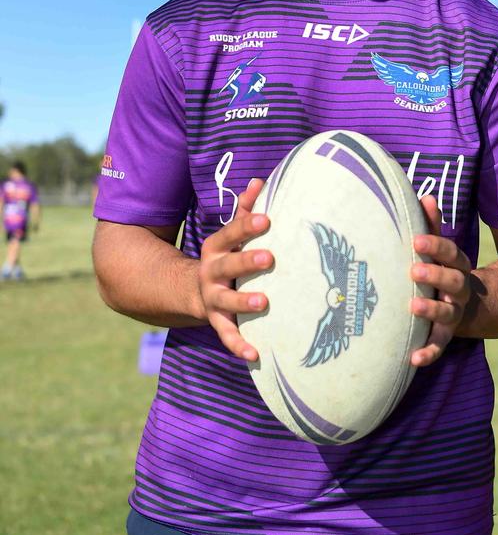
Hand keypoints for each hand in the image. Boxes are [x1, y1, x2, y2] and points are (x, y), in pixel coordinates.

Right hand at [198, 178, 272, 360]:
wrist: (192, 290)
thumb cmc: (226, 256)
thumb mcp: (231, 234)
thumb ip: (245, 210)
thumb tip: (259, 180)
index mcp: (216, 248)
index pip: (231, 233)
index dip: (247, 226)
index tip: (267, 219)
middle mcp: (212, 272)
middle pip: (228, 266)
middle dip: (247, 261)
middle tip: (269, 258)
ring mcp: (213, 298)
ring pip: (227, 302)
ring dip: (244, 302)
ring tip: (264, 302)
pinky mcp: (218, 321)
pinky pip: (227, 335)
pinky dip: (239, 345)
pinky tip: (254, 354)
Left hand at [409, 195, 471, 366]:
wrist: (472, 306)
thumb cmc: (443, 269)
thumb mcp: (441, 249)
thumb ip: (432, 226)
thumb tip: (426, 197)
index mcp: (456, 265)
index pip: (450, 252)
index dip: (435, 245)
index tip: (416, 239)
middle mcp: (459, 289)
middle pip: (453, 281)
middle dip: (434, 275)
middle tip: (414, 269)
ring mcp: (454, 313)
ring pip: (446, 313)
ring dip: (431, 310)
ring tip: (412, 307)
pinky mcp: (445, 334)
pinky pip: (439, 344)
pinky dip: (428, 352)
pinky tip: (413, 358)